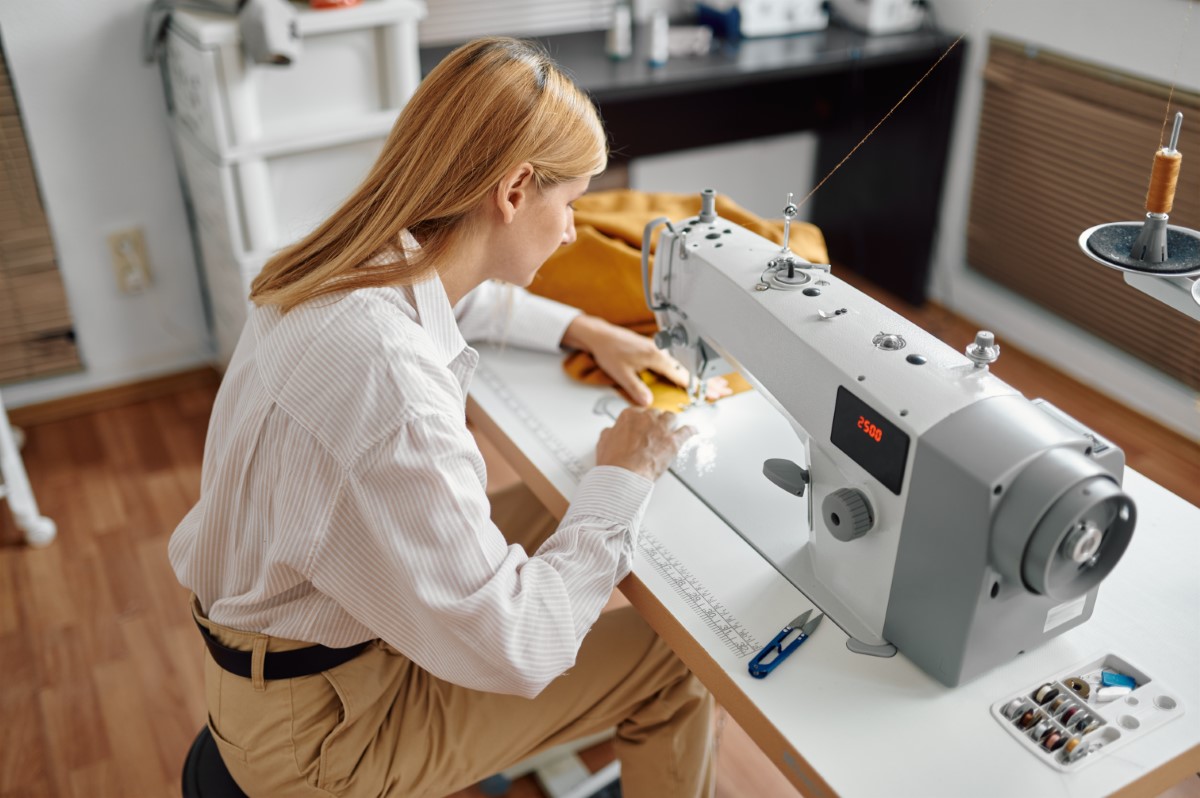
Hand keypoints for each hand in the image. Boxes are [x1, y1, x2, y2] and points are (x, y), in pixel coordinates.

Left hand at [562, 315, 729, 405]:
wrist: (601, 335)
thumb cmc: (609, 350)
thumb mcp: (621, 373)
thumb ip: (636, 389)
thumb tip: (648, 402)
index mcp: (655, 357)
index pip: (682, 375)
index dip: (698, 387)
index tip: (710, 393)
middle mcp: (660, 351)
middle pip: (689, 369)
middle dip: (708, 381)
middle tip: (723, 389)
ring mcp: (659, 349)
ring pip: (685, 365)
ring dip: (700, 375)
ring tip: (715, 383)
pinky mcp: (655, 349)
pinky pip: (677, 361)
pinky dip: (688, 369)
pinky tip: (693, 375)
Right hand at [595, 407, 695, 480]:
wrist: (623, 475)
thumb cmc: (613, 462)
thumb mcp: (603, 443)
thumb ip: (610, 433)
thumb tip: (612, 431)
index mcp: (629, 416)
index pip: (639, 412)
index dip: (641, 422)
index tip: (642, 427)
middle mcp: (646, 418)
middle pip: (656, 414)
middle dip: (656, 422)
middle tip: (655, 431)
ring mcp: (661, 428)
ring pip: (671, 418)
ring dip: (671, 423)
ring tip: (672, 429)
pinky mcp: (673, 441)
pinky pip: (687, 431)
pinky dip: (691, 430)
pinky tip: (693, 430)